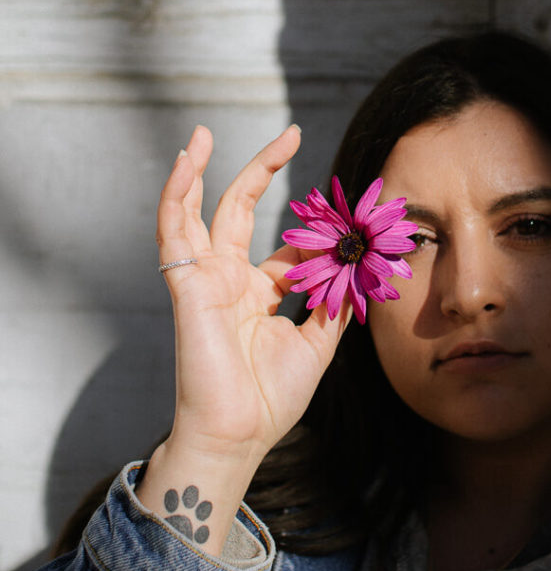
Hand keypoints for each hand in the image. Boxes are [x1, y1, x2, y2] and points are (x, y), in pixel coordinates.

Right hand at [137, 125, 349, 552]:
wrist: (238, 437)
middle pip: (240, 211)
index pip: (284, 246)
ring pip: (194, 213)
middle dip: (261, 170)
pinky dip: (175, 197)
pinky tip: (183, 164)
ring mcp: (204, 280)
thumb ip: (334, 304)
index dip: (316, 226)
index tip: (347, 206)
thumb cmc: (271, 400)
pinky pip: (173, 233)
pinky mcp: (185, 286)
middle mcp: (229, 281)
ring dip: (196, 172)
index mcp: (259, 295)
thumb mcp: (317, 345)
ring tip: (201, 133)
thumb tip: (357, 267)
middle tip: (290, 133)